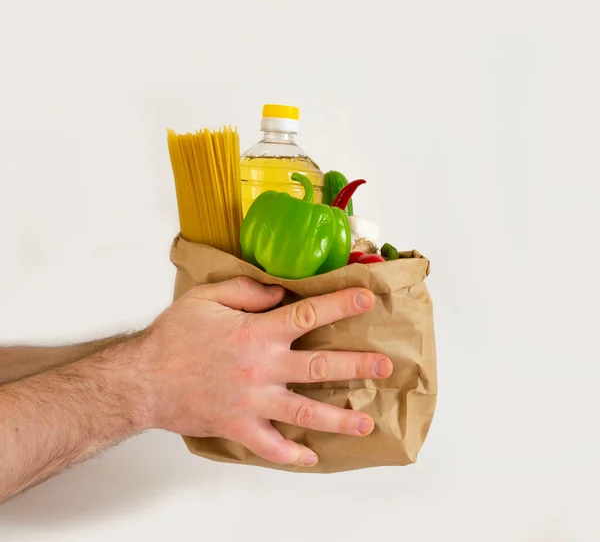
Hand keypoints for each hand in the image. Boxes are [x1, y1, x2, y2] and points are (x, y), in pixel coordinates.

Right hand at [137, 277, 392, 466]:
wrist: (142, 380)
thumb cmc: (172, 337)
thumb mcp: (206, 298)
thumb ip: (246, 291)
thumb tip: (280, 292)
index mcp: (256, 334)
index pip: (308, 315)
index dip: (341, 305)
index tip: (367, 299)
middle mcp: (262, 369)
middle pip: (320, 366)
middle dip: (356, 365)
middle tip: (384, 366)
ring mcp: (253, 402)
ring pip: (306, 412)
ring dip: (339, 418)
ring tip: (366, 422)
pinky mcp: (239, 428)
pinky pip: (270, 447)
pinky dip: (292, 455)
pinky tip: (310, 458)